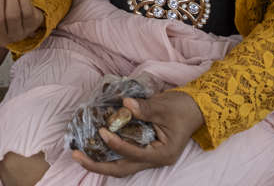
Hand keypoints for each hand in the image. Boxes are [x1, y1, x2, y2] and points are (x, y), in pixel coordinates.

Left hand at [72, 91, 203, 176]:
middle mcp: (154, 160)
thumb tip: (125, 104)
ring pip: (122, 165)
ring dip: (100, 161)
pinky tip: (95, 144)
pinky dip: (109, 151)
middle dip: (98, 165)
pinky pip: (124, 155)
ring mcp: (149, 156)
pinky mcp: (145, 149)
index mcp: (162, 153)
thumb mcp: (164, 106)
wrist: (196, 108)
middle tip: (77, 155)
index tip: (103, 131)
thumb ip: (145, 108)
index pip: (134, 154)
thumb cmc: (182, 107)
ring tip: (79, 154)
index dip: (117, 144)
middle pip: (122, 169)